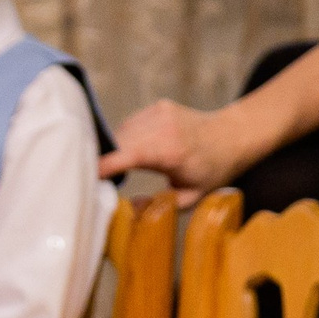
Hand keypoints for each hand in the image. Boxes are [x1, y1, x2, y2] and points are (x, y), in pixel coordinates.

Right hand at [99, 99, 242, 199]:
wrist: (232, 136)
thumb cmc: (212, 171)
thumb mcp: (190, 197)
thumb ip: (158, 205)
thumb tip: (127, 211)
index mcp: (172, 151)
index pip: (128, 154)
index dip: (105, 164)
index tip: (86, 176)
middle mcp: (164, 127)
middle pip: (119, 142)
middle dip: (103, 158)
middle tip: (90, 179)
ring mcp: (160, 112)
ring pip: (122, 131)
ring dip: (114, 148)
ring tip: (112, 168)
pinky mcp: (158, 106)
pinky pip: (131, 124)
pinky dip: (126, 138)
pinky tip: (132, 151)